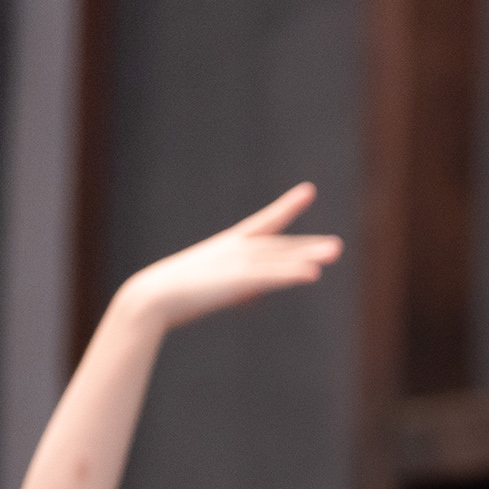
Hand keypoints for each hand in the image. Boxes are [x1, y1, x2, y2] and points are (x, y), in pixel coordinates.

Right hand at [114, 183, 342, 331]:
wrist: (151, 296)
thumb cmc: (174, 294)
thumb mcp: (210, 287)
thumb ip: (234, 287)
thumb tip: (246, 293)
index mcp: (228, 246)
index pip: (265, 223)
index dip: (287, 207)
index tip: (308, 191)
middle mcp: (235, 250)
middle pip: (280, 247)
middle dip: (308, 247)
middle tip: (337, 247)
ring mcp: (236, 264)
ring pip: (279, 258)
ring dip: (308, 256)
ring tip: (336, 252)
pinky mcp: (235, 281)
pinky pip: (269, 276)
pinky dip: (291, 274)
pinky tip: (313, 274)